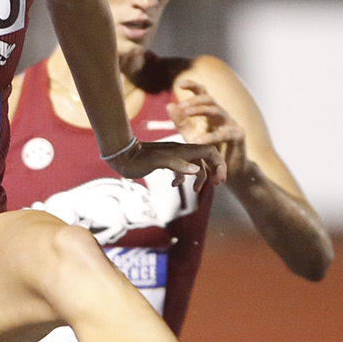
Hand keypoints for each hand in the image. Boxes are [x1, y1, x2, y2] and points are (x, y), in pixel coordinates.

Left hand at [102, 139, 223, 188]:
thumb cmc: (139, 159)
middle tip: (216, 185)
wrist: (123, 157)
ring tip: (196, 191)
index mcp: (184, 150)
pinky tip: (174, 185)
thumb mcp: (158, 161)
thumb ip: (177, 164)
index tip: (219, 180)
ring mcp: (175, 158)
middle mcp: (182, 152)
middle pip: (206, 159)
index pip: (210, 152)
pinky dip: (182, 178)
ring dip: (199, 178)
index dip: (219, 164)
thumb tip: (196, 170)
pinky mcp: (167, 163)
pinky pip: (182, 170)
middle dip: (213, 171)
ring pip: (195, 166)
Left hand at [168, 79, 247, 178]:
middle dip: (195, 100)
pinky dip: (210, 137)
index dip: (193, 86)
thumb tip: (169, 105)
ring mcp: (231, 123)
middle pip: (210, 99)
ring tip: (186, 113)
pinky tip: (198, 141)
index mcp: (210, 112)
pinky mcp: (238, 136)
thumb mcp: (191, 135)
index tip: (180, 84)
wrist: (227, 169)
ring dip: (201, 110)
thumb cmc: (208, 149)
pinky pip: (224, 133)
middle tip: (181, 106)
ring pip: (217, 111)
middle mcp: (221, 114)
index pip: (202, 94)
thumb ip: (181, 122)